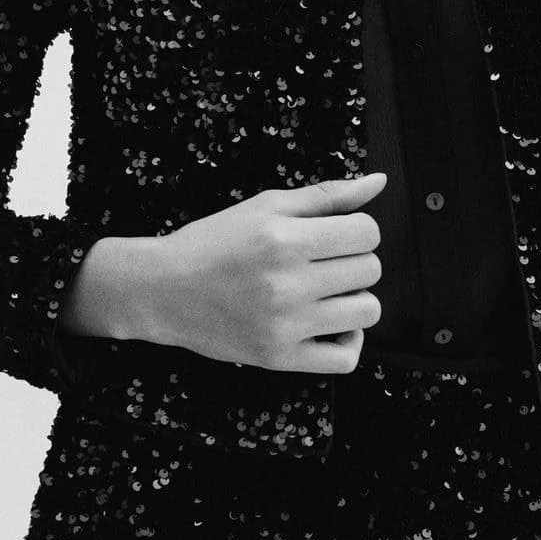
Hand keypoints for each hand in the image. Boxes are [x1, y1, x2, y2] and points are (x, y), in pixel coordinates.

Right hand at [129, 170, 387, 373]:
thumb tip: (378, 181)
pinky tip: (330, 324)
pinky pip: (345, 358)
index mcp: (285, 239)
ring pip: (367, 312)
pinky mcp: (280, 357)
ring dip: (355, 299)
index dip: (357, 229)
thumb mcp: (266, 206)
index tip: (335, 234)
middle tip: (325, 262)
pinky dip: (349, 341)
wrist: (162, 290)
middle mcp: (288, 283)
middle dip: (355, 260)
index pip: (366, 232)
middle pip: (370, 269)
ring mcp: (285, 324)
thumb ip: (326, 195)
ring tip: (327, 292)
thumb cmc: (214, 242)